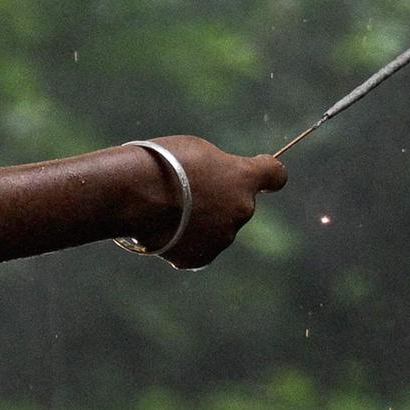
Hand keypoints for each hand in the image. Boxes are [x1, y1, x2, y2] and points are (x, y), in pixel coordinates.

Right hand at [135, 136, 287, 270]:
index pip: (275, 175)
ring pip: (217, 229)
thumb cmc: (162, 163)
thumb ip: (218, 168)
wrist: (134, 195)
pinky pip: (196, 248)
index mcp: (243, 179)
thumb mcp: (196, 151)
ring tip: (167, 210)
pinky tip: (162, 229)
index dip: (268, 173)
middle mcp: (241, 210)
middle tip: (187, 191)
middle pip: (238, 204)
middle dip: (220, 199)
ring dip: (200, 221)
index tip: (260, 172)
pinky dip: (183, 240)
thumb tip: (219, 182)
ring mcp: (222, 238)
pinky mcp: (198, 258)